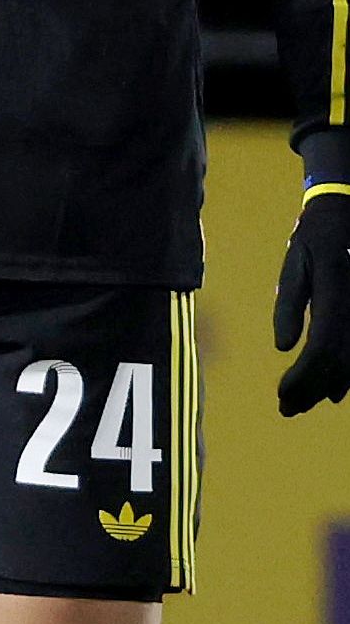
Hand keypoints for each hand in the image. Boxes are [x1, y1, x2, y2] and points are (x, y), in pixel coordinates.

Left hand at [275, 188, 349, 414]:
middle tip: (286, 409)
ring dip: (328, 387)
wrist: (349, 214)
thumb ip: (288, 306)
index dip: (302, 378)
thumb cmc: (316, 238)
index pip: (321, 348)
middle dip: (311, 390)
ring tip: (301, 404)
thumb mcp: (296, 264)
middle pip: (339, 363)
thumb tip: (283, 348)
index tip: (280, 395)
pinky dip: (347, 375)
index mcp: (335, 293)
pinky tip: (333, 391)